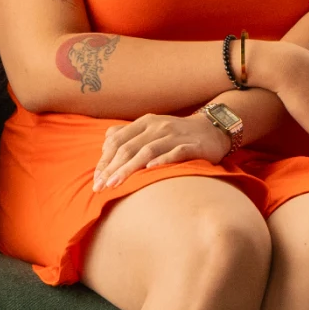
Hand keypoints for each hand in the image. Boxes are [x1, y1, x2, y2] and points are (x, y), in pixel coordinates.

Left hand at [92, 112, 229, 187]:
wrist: (212, 129)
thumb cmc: (177, 134)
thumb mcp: (151, 129)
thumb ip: (129, 135)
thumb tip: (105, 145)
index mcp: (145, 122)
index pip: (117, 140)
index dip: (105, 159)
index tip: (96, 178)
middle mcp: (158, 126)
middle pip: (129, 147)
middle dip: (112, 168)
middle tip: (100, 187)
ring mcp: (175, 135)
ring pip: (147, 151)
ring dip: (129, 168)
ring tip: (116, 184)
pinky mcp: (192, 145)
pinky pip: (175, 152)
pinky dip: (161, 161)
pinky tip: (149, 171)